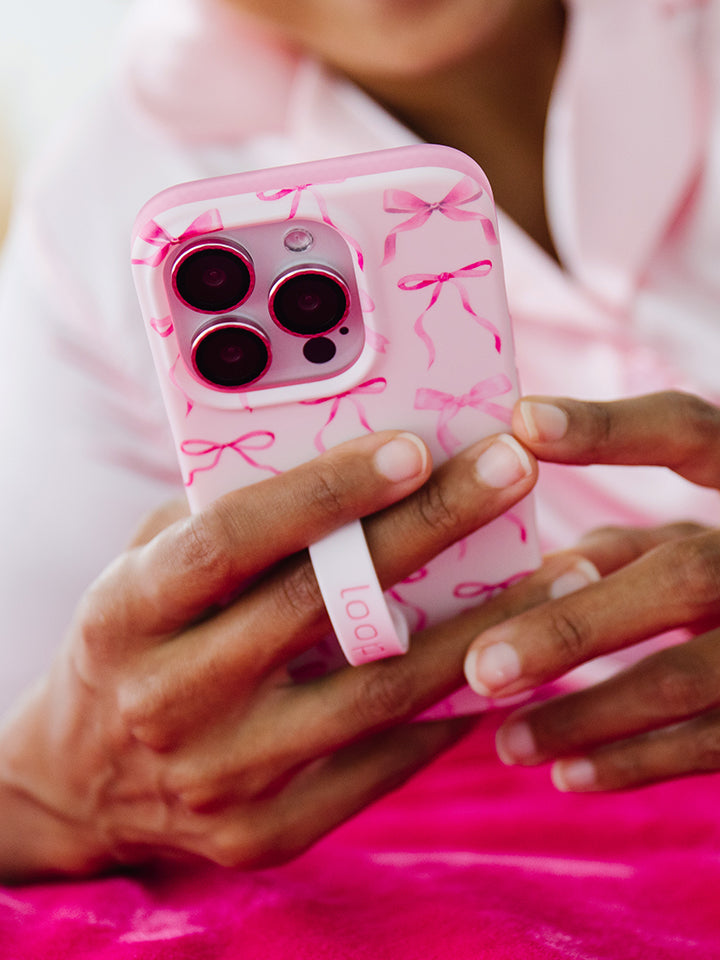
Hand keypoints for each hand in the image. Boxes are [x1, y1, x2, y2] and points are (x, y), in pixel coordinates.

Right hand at [0, 428, 589, 879]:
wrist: (80, 782)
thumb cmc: (129, 646)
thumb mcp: (144, 571)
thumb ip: (224, 521)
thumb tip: (342, 458)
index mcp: (129, 613)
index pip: (232, 541)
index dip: (325, 492)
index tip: (414, 447)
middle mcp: (170, 697)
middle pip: (319, 607)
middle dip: (428, 530)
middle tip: (510, 471)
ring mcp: (223, 773)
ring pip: (375, 694)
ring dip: (476, 629)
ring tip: (554, 574)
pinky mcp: (268, 829)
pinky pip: (383, 763)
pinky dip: (449, 709)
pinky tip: (505, 660)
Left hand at [463, 391, 719, 791]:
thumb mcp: (695, 543)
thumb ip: (624, 549)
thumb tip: (529, 577)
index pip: (688, 432)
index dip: (609, 428)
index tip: (521, 423)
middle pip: (682, 575)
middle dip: (574, 626)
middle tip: (479, 666)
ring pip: (693, 676)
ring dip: (590, 713)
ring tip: (506, 740)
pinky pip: (716, 744)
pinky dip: (636, 763)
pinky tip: (566, 775)